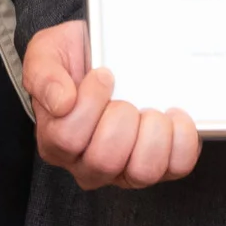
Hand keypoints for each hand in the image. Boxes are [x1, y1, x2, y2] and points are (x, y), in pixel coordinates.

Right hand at [24, 20, 201, 191]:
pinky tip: (174, 116)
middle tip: (125, 97)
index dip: (89, 103)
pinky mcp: (160, 165)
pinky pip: (177, 166)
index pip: (67, 139)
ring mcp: (125, 169)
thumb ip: (44, 75)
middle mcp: (88, 163)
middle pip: (104, 161)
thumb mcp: (47, 54)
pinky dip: (181, 140)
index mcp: (56, 141)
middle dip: (120, 120)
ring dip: (152, 135)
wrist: (106, 52)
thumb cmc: (75, 58)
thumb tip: (61, 102)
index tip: (103, 74)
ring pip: (141, 172)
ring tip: (151, 110)